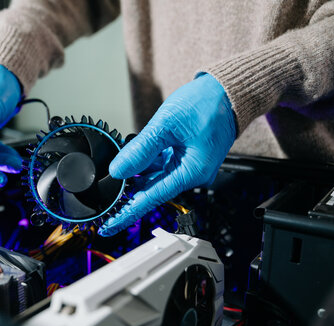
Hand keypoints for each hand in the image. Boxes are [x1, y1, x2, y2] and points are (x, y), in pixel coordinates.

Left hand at [98, 73, 235, 235]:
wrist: (228, 91)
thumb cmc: (207, 103)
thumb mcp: (166, 125)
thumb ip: (140, 150)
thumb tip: (118, 169)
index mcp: (191, 172)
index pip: (151, 199)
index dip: (127, 213)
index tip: (109, 226)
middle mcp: (191, 174)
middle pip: (151, 188)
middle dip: (127, 190)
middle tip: (105, 193)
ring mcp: (189, 165)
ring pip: (154, 176)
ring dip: (136, 172)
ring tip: (119, 168)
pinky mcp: (186, 156)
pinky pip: (161, 165)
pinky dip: (146, 162)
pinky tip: (134, 155)